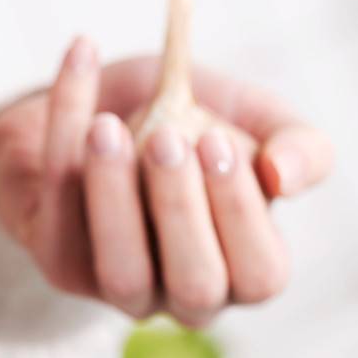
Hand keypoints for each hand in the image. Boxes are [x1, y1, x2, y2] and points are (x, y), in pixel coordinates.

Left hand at [0, 39, 333, 325]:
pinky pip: (61, 213)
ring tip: (106, 128)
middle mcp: (184, 294)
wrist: (101, 106)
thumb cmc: (188, 126)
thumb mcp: (252, 120)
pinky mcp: (61, 261)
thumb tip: (285, 173)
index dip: (242, 214)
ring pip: (122, 271)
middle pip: (195, 286)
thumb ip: (295, 143)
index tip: (217, 142)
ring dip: (115, 197)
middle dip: (181, 210)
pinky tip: (81, 64)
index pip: (260, 274)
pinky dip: (63, 134)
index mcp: (242, 268)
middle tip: (167, 139)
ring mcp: (118, 287)